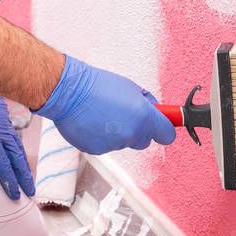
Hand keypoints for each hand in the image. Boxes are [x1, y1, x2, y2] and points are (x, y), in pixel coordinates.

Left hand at [0, 77, 34, 200]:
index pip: (1, 163)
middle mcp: (1, 130)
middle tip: (31, 193)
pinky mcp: (3, 115)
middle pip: (16, 158)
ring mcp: (4, 122)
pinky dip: (19, 150)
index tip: (15, 196)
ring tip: (29, 178)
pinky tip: (17, 153)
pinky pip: (14, 138)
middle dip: (24, 176)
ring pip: (18, 148)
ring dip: (23, 165)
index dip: (8, 181)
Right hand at [35, 56, 175, 153]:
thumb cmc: (97, 85)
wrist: (68, 92)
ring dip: (117, 132)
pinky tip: (92, 121)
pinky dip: (101, 137)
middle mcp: (131, 134)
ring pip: (123, 142)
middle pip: (144, 141)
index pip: (167, 135)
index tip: (161, 126)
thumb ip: (146, 103)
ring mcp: (113, 144)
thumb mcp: (130, 87)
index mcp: (143, 117)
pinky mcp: (97, 150)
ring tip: (102, 114)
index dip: (164, 130)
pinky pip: (106, 145)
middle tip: (124, 114)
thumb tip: (155, 112)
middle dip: (138, 131)